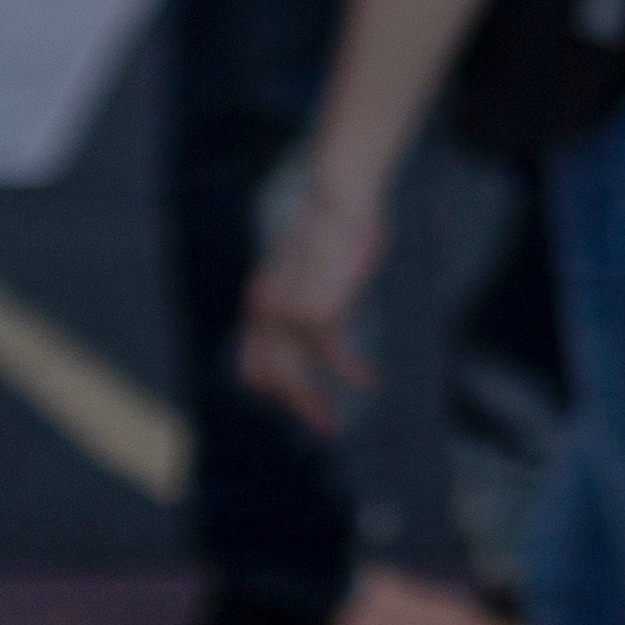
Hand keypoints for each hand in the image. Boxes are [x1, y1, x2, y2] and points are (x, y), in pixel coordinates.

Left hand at [234, 178, 385, 435]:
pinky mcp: (316, 316)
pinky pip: (333, 358)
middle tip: (323, 424)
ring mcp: (287, 317)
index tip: (302, 400)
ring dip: (313, 406)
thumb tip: (322, 309)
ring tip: (334, 424)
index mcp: (260, 301)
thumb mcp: (309, 262)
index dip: (274, 389)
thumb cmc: (335, 222)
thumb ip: (306, 290)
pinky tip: (370, 382)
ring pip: (293, 379)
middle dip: (295, 406)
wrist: (338, 199)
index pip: (254, 363)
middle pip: (268, 379)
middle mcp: (265, 314)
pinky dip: (351, 373)